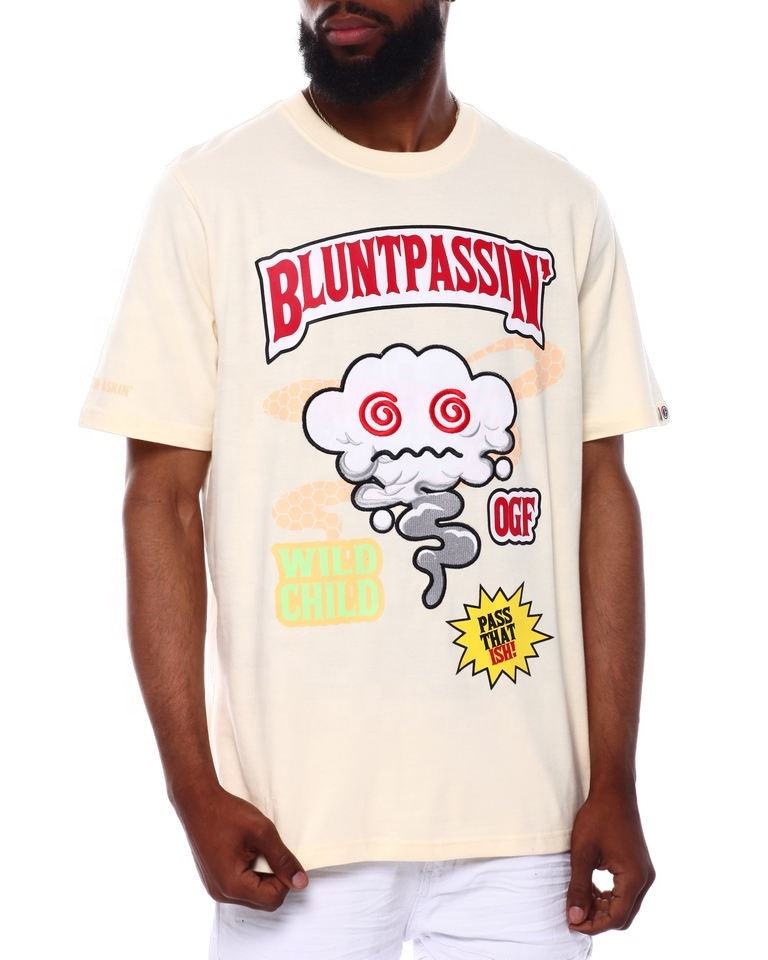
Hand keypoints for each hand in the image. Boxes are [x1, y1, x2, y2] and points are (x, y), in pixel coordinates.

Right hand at [172, 782, 308, 910]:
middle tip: (269, 850)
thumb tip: (301, 882)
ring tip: (256, 849)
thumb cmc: (227, 813)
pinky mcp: (213, 880)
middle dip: (274, 879)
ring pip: (252, 895)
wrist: (197, 802)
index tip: (281, 855)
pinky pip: (240, 888)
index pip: (273, 899)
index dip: (285, 879)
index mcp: (232, 885)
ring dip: (262, 876)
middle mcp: (221, 894)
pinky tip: (246, 852)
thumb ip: (283, 859)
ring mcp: (215, 888)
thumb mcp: (262, 832)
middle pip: (263, 901)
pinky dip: (250, 874)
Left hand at [566, 784, 654, 934]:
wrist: (614, 791)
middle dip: (598, 919)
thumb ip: (578, 887)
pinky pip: (626, 892)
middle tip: (573, 913)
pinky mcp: (639, 866)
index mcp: (634, 878)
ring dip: (603, 908)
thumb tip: (574, 918)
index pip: (616, 917)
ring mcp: (645, 873)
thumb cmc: (597, 818)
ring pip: (626, 906)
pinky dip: (609, 896)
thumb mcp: (582, 853)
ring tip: (579, 899)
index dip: (592, 925)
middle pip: (623, 916)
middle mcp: (645, 879)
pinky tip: (590, 888)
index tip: (571, 922)